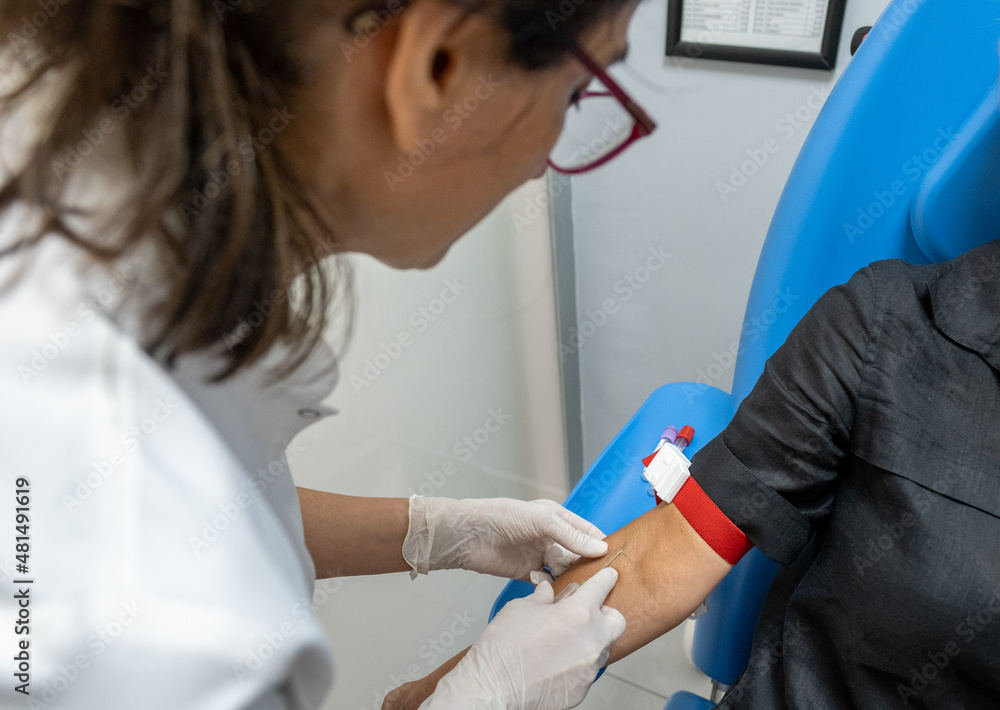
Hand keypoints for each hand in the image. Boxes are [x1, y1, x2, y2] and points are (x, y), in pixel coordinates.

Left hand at [402, 496, 607, 580]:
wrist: (470, 536)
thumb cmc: (503, 518)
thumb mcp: (542, 521)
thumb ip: (571, 536)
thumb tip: (600, 549)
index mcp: (557, 518)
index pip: (587, 532)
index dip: (600, 545)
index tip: (614, 562)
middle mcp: (550, 536)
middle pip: (577, 554)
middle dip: (586, 566)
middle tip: (599, 582)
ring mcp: (538, 555)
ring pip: (563, 570)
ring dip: (569, 578)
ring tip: (576, 589)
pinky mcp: (526, 572)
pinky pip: (546, 582)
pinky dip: (550, 587)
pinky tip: (549, 588)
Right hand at [418, 566, 625, 709]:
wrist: (492, 687)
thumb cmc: (504, 647)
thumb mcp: (521, 608)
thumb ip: (543, 598)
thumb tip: (549, 592)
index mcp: (578, 614)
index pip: (602, 588)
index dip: (606, 578)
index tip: (609, 576)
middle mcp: (591, 641)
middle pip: (616, 621)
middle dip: (604, 613)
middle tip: (585, 613)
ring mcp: (589, 668)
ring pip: (601, 647)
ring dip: (588, 639)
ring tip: (562, 641)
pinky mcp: (582, 689)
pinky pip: (587, 670)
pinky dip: (576, 663)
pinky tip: (554, 662)